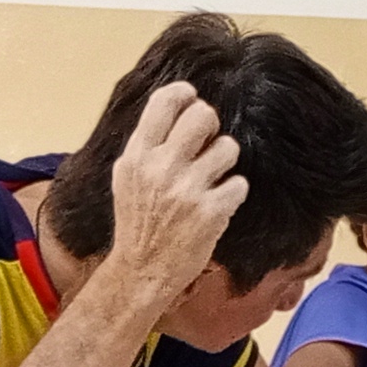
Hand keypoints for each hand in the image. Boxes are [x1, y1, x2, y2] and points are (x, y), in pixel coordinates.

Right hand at [100, 83, 245, 313]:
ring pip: (228, 147)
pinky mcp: (211, 212)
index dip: (186, 95)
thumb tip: (178, 107)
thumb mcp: (127, 178)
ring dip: (225, 162)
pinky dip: (232, 194)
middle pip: (204, 115)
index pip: (166, 101)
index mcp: (137, 156)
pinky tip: (217, 205)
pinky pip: (239, 184)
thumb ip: (147, 145)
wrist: (141, 271)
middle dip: (210, 126)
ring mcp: (187, 190)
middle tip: (206, 144)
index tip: (193, 101)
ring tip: (211, 179)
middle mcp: (160, 168)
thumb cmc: (137, 223)